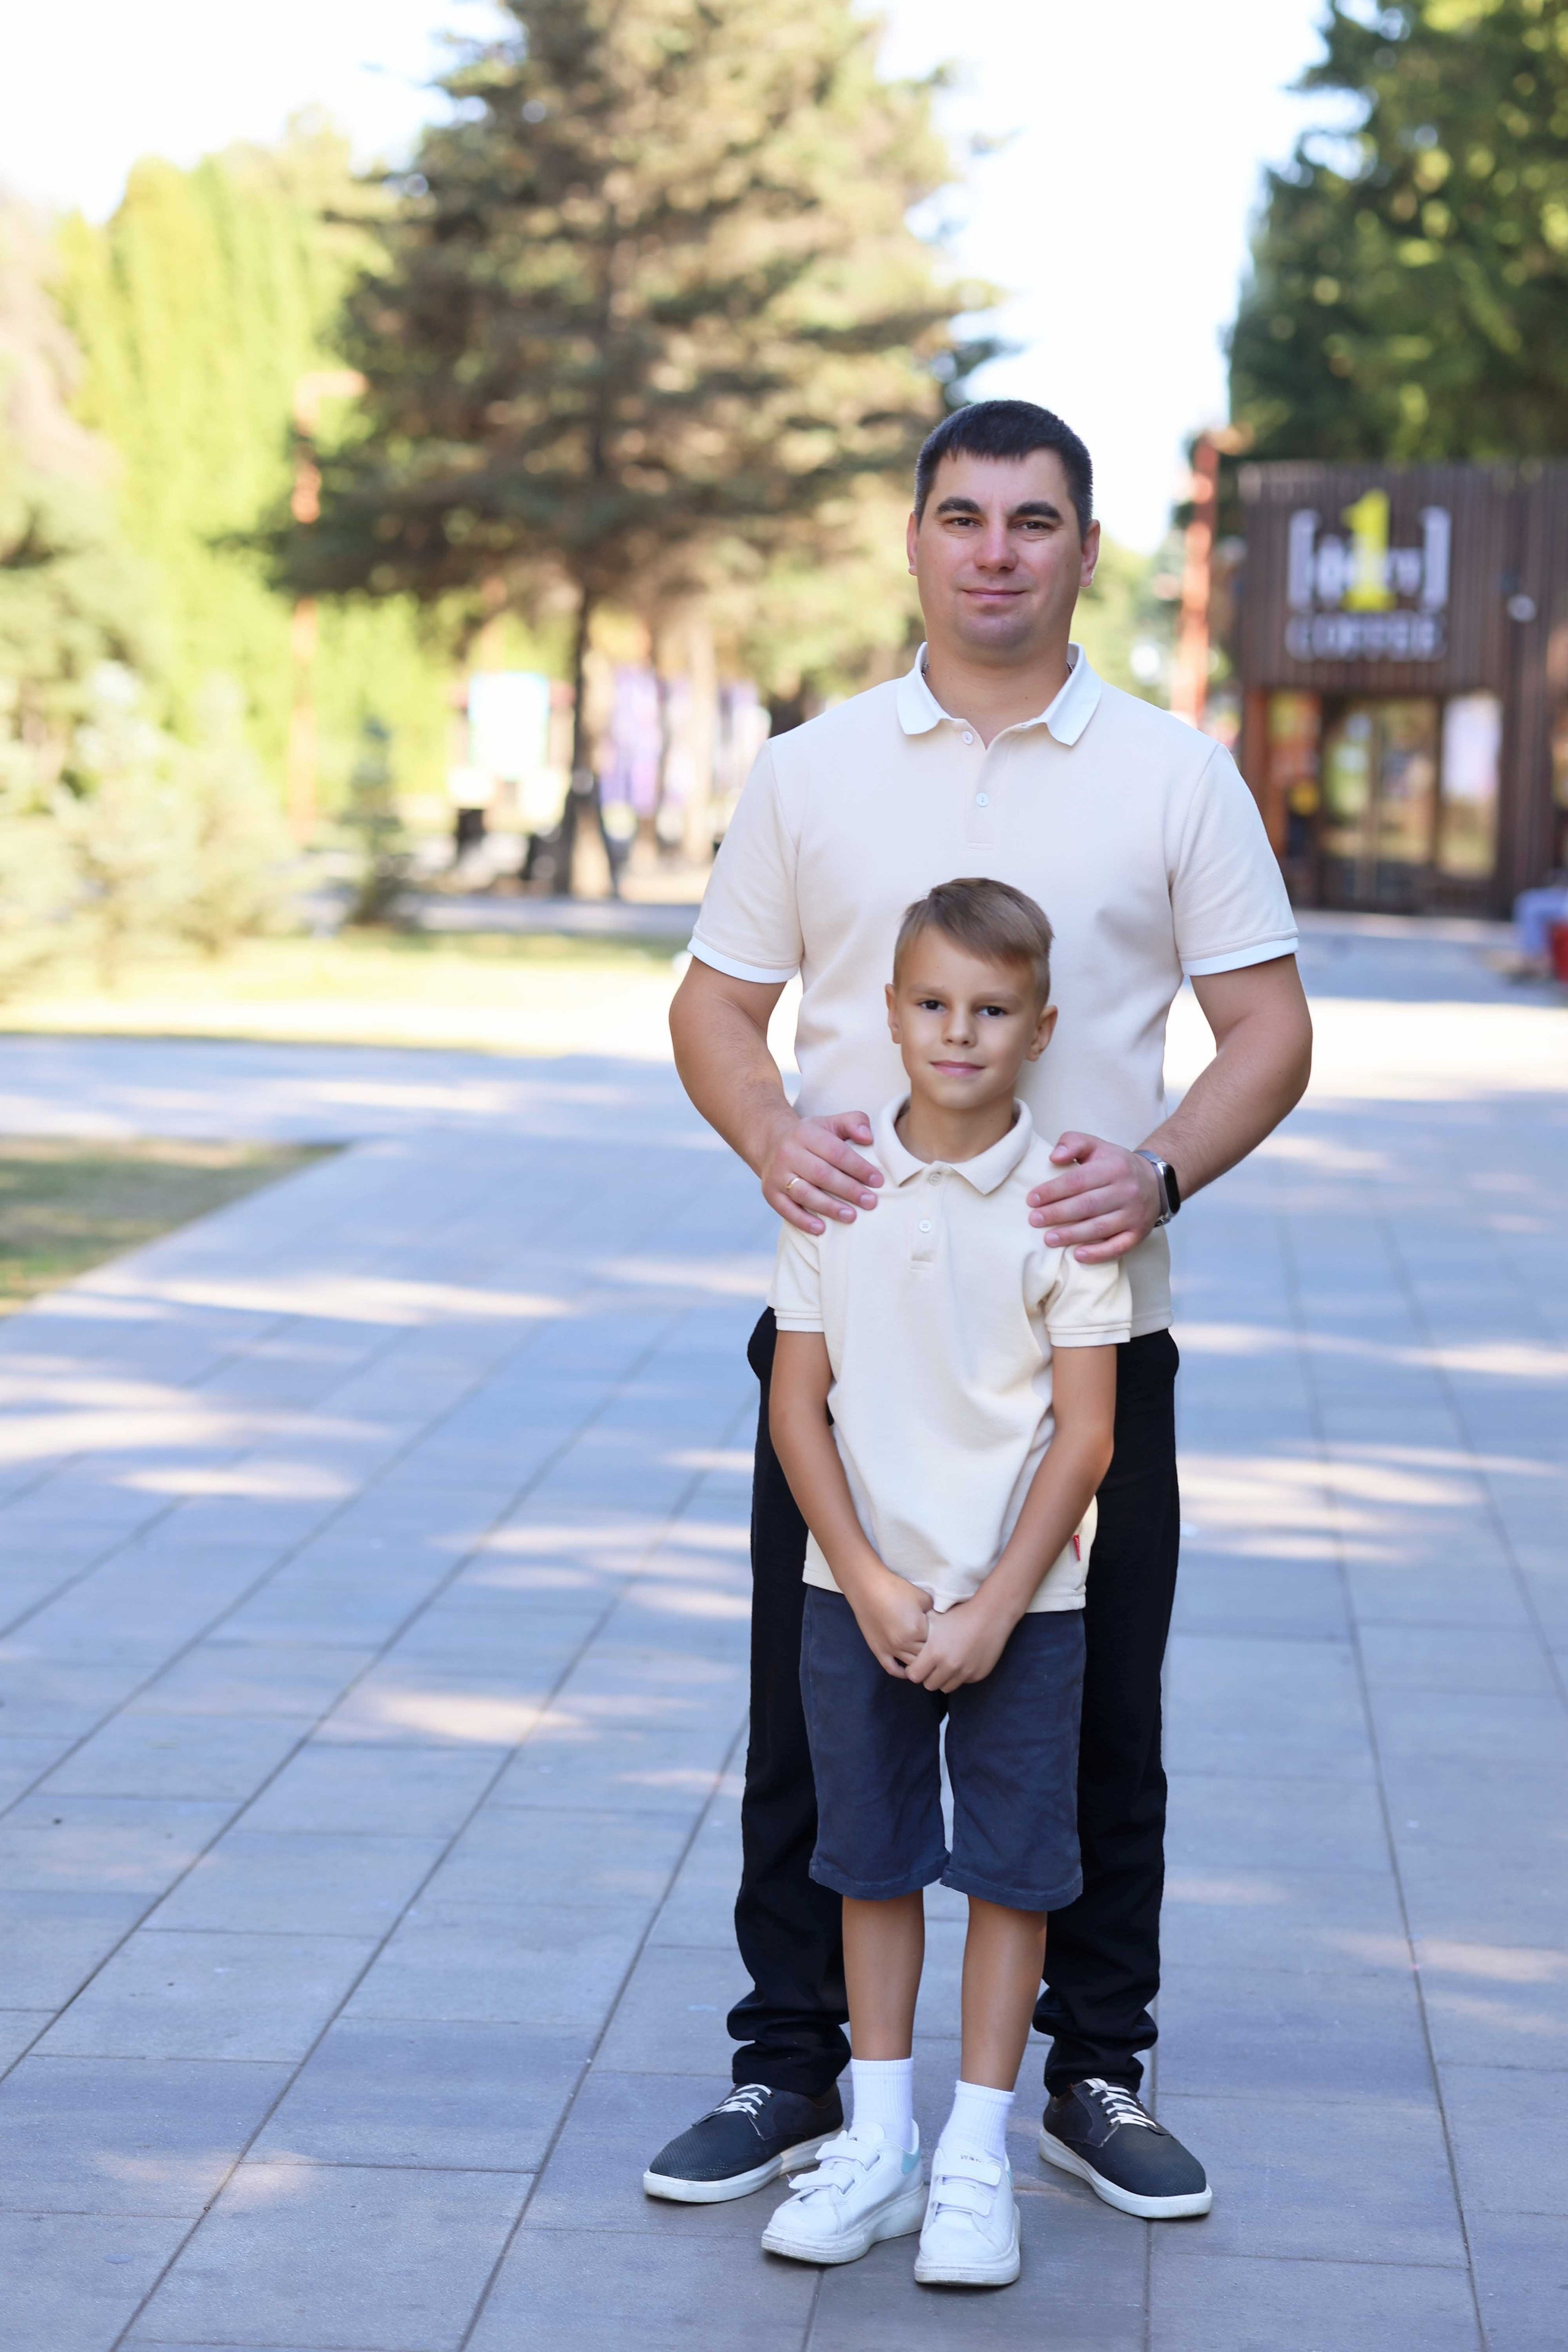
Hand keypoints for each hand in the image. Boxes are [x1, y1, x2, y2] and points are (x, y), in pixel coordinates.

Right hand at [763, 1111, 882, 1233]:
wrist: (771, 1143)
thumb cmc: (812, 1136)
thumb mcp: (831, 1123)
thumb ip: (854, 1122)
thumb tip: (868, 1137)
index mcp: (806, 1133)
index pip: (836, 1152)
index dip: (858, 1167)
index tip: (878, 1181)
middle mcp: (788, 1153)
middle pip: (821, 1174)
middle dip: (849, 1190)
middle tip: (870, 1202)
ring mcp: (777, 1174)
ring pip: (804, 1193)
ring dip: (829, 1207)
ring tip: (851, 1216)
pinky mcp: (770, 1193)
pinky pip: (786, 1209)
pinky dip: (803, 1221)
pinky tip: (821, 1229)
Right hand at [848, 1569, 932, 1677]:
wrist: (868, 1587)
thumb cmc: (896, 1589)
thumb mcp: (922, 1597)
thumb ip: (933, 1612)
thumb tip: (937, 1622)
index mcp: (918, 1630)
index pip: (936, 1643)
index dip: (939, 1640)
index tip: (942, 1636)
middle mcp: (905, 1644)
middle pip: (924, 1656)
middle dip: (930, 1652)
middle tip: (934, 1648)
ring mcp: (890, 1649)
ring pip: (911, 1665)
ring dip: (919, 1663)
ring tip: (925, 1660)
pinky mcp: (878, 1650)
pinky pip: (891, 1668)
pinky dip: (901, 1672)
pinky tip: (908, 1671)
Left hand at [906, 1592, 1013, 1693]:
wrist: (990, 1616)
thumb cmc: (959, 1615)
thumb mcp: (934, 1619)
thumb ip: (918, 1633)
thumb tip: (904, 1640)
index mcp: (934, 1653)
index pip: (914, 1676)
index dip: (914, 1670)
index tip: (917, 1664)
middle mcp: (948, 1666)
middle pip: (929, 1685)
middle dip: (928, 1676)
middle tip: (932, 1665)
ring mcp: (964, 1673)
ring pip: (946, 1687)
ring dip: (944, 1679)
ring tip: (946, 1664)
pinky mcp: (977, 1675)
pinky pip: (963, 1682)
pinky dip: (960, 1676)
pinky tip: (963, 1660)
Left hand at [1027, 1131, 1161, 1261]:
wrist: (1155, 1182)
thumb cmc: (1115, 1165)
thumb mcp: (1096, 1146)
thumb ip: (1073, 1143)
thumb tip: (1054, 1157)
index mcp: (1114, 1167)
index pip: (1078, 1180)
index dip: (1053, 1191)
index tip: (1032, 1199)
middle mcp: (1126, 1191)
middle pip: (1087, 1205)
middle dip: (1057, 1214)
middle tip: (1034, 1220)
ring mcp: (1134, 1214)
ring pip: (1100, 1228)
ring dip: (1072, 1235)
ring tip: (1049, 1239)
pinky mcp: (1138, 1233)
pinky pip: (1118, 1246)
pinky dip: (1098, 1253)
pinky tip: (1078, 1255)